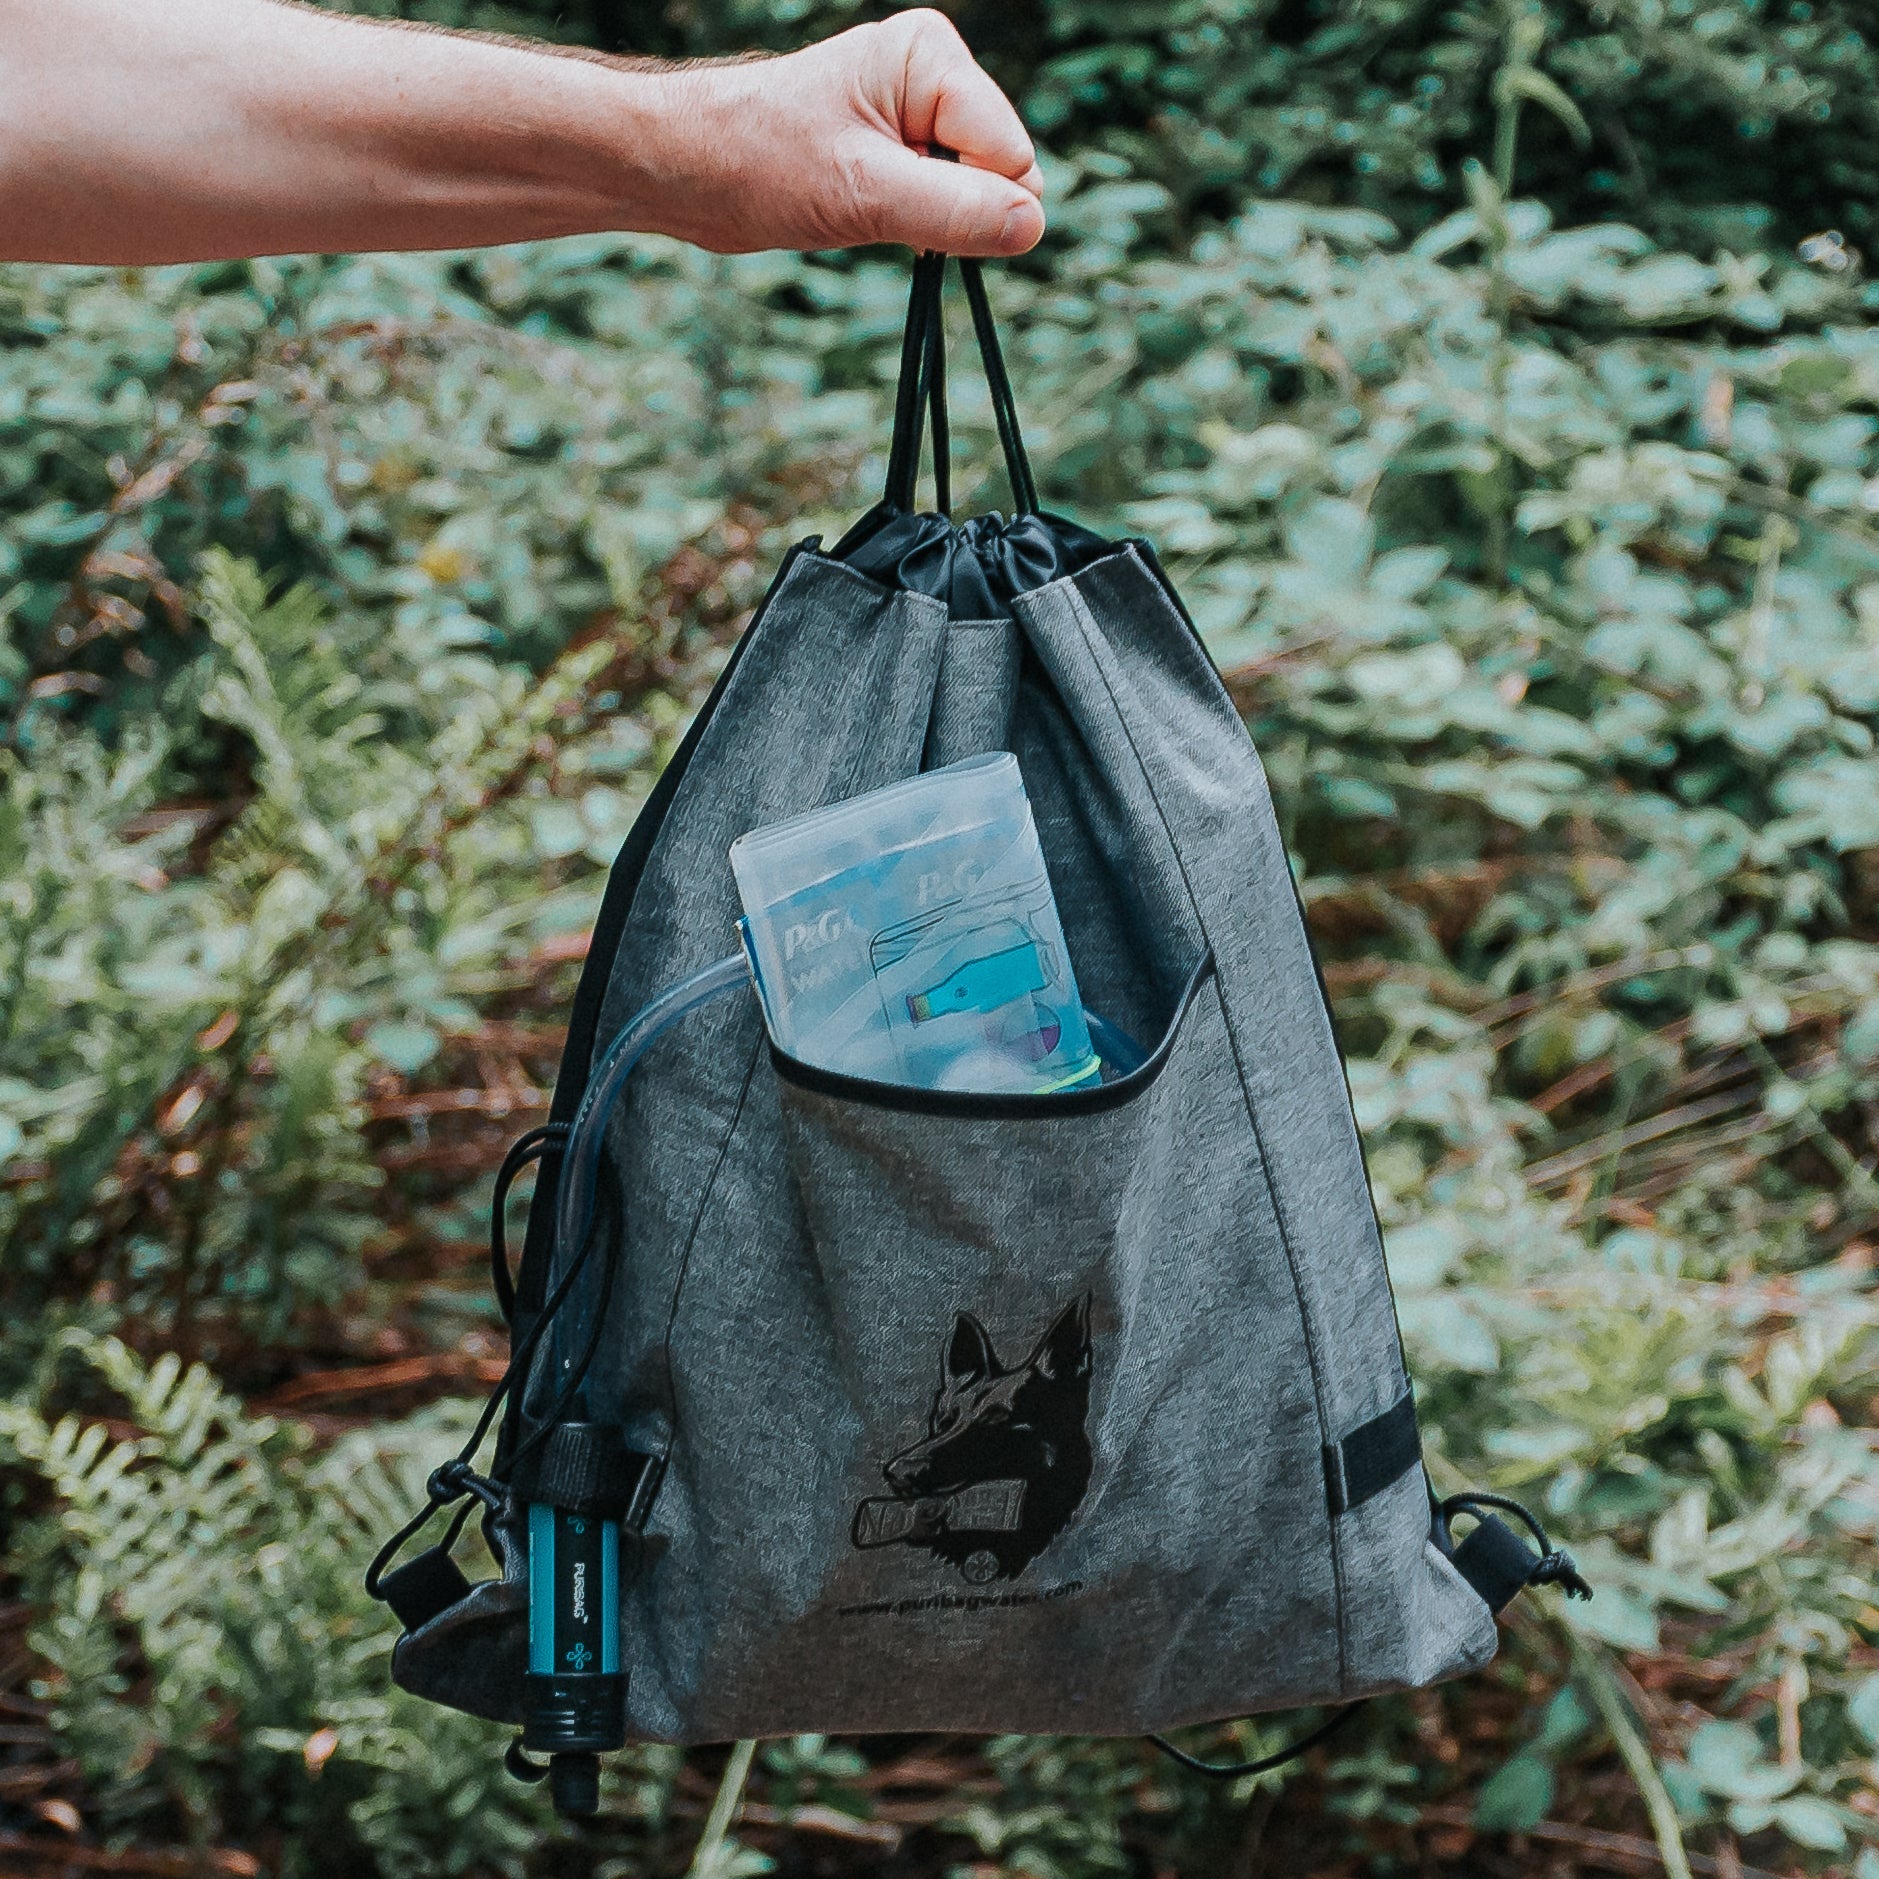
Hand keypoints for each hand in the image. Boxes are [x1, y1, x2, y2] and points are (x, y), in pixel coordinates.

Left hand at [648, 10, 1044, 256]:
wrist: (689, 168)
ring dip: (929, 221)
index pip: (1009, 154)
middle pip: (1000, 173)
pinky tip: (863, 209)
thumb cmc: (761, 163)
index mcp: (931, 58)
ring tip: (860, 201)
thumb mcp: (866, 194)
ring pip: (976, 196)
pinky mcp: (902, 152)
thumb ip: (957, 212)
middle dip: (952, 209)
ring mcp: (920, 116)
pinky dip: (914, 225)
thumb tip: (1033, 226)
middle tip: (875, 202)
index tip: (898, 200)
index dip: (970, 200)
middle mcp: (933, 77)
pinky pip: (946, 205)